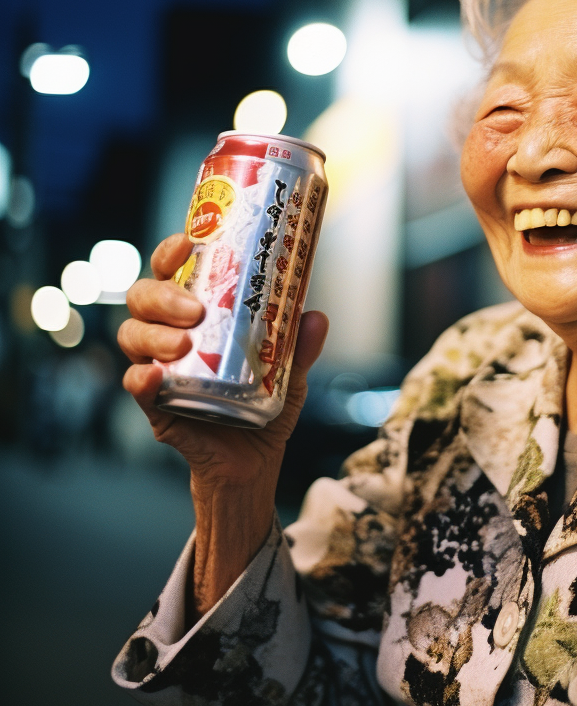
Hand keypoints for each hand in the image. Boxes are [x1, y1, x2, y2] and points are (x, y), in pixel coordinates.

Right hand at [120, 233, 328, 489]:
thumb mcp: (291, 373)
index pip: (172, 274)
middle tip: (193, 308)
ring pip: (132, 336)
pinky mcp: (156, 407)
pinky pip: (136, 386)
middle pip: (143, 299)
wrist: (255, 462)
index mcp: (198, 317)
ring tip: (183, 341)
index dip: (170, 254)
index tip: (185, 242)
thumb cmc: (263, 406)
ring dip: (153, 333)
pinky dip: (141, 378)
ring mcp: (159, 369)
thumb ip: (301, 347)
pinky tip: (155, 374)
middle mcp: (171, 336)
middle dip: (162, 295)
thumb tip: (316, 316)